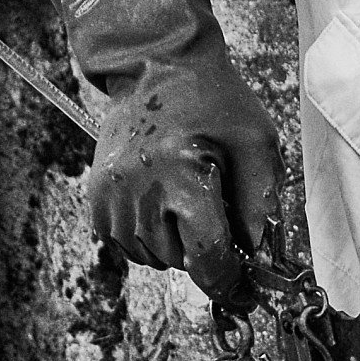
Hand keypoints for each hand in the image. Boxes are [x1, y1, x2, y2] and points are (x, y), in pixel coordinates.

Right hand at [25, 0, 283, 301]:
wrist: (156, 65)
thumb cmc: (217, 104)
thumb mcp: (258, 148)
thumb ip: (263, 210)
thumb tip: (263, 264)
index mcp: (182, 179)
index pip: (208, 259)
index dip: (232, 284)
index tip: (247, 295)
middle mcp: (139, 192)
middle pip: (182, 261)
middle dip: (206, 250)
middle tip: (215, 207)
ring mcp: (111, 197)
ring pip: (154, 258)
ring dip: (178, 244)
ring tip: (187, 197)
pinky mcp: (96, 199)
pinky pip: (129, 246)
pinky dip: (151, 236)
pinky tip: (162, 201)